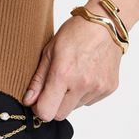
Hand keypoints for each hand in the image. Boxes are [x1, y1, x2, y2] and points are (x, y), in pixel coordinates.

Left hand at [23, 3, 124, 120]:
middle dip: (54, 104)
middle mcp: (82, 84)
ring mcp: (98, 88)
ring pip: (75, 108)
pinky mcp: (109, 88)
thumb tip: (29, 101)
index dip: (40, 108)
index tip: (39, 99)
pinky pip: (90, 101)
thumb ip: (38, 79)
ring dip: (70, 98)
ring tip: (73, 74)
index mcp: (64, 74)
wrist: (105, 24)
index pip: (47, 112)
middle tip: (55, 85)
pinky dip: (84, 93)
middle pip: (61, 114)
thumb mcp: (49, 50)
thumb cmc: (75, 32)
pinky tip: (85, 74)